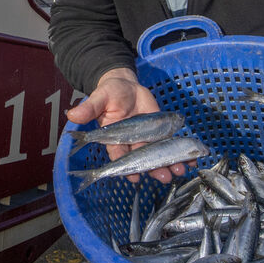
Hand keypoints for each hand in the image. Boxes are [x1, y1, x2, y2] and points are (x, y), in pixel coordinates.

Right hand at [66, 67, 187, 182]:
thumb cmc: (109, 93)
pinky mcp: (161, 132)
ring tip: (180, 170)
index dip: (127, 168)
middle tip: (164, 176)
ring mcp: (148, 139)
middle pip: (143, 160)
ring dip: (170, 164)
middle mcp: (132, 143)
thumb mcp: (99, 98)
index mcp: (115, 140)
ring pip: (159, 156)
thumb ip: (89, 108)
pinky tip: (192, 160)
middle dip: (154, 169)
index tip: (135, 177)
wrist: (126, 85)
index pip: (120, 157)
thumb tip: (71, 115)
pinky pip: (171, 145)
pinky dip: (182, 153)